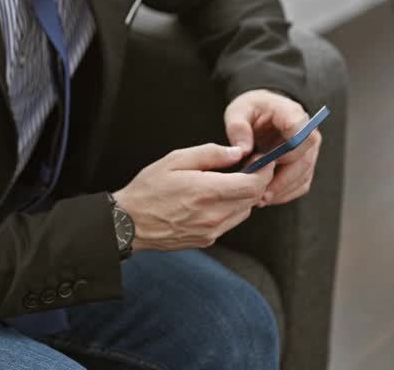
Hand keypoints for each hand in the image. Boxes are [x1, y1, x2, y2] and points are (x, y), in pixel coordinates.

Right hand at [112, 143, 275, 252]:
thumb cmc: (148, 189)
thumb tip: (237, 152)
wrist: (129, 223)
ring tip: (229, 181)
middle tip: (249, 166)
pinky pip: (230, 222)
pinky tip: (214, 198)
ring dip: (244, 196)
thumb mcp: (175, 160)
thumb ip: (210, 154)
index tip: (263, 160)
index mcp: (207, 192)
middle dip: (257, 181)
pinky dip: (231, 208)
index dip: (264, 171)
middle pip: (253, 198)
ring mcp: (211, 231)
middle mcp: (213, 215)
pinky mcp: (207, 240)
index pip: (253, 185)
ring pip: (244, 211)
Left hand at [224, 89, 321, 207]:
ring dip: (280, 190)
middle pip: (303, 162)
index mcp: (292, 114)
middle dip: (280, 180)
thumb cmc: (251, 110)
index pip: (302, 135)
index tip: (262, 162)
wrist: (262, 113)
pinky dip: (284, 194)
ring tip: (257, 198)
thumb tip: (243, 150)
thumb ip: (238, 127)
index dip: (285, 153)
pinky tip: (265, 197)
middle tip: (257, 193)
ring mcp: (309, 151)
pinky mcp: (306, 165)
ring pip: (302, 177)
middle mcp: (308, 133)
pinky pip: (300, 185)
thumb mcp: (238, 111)